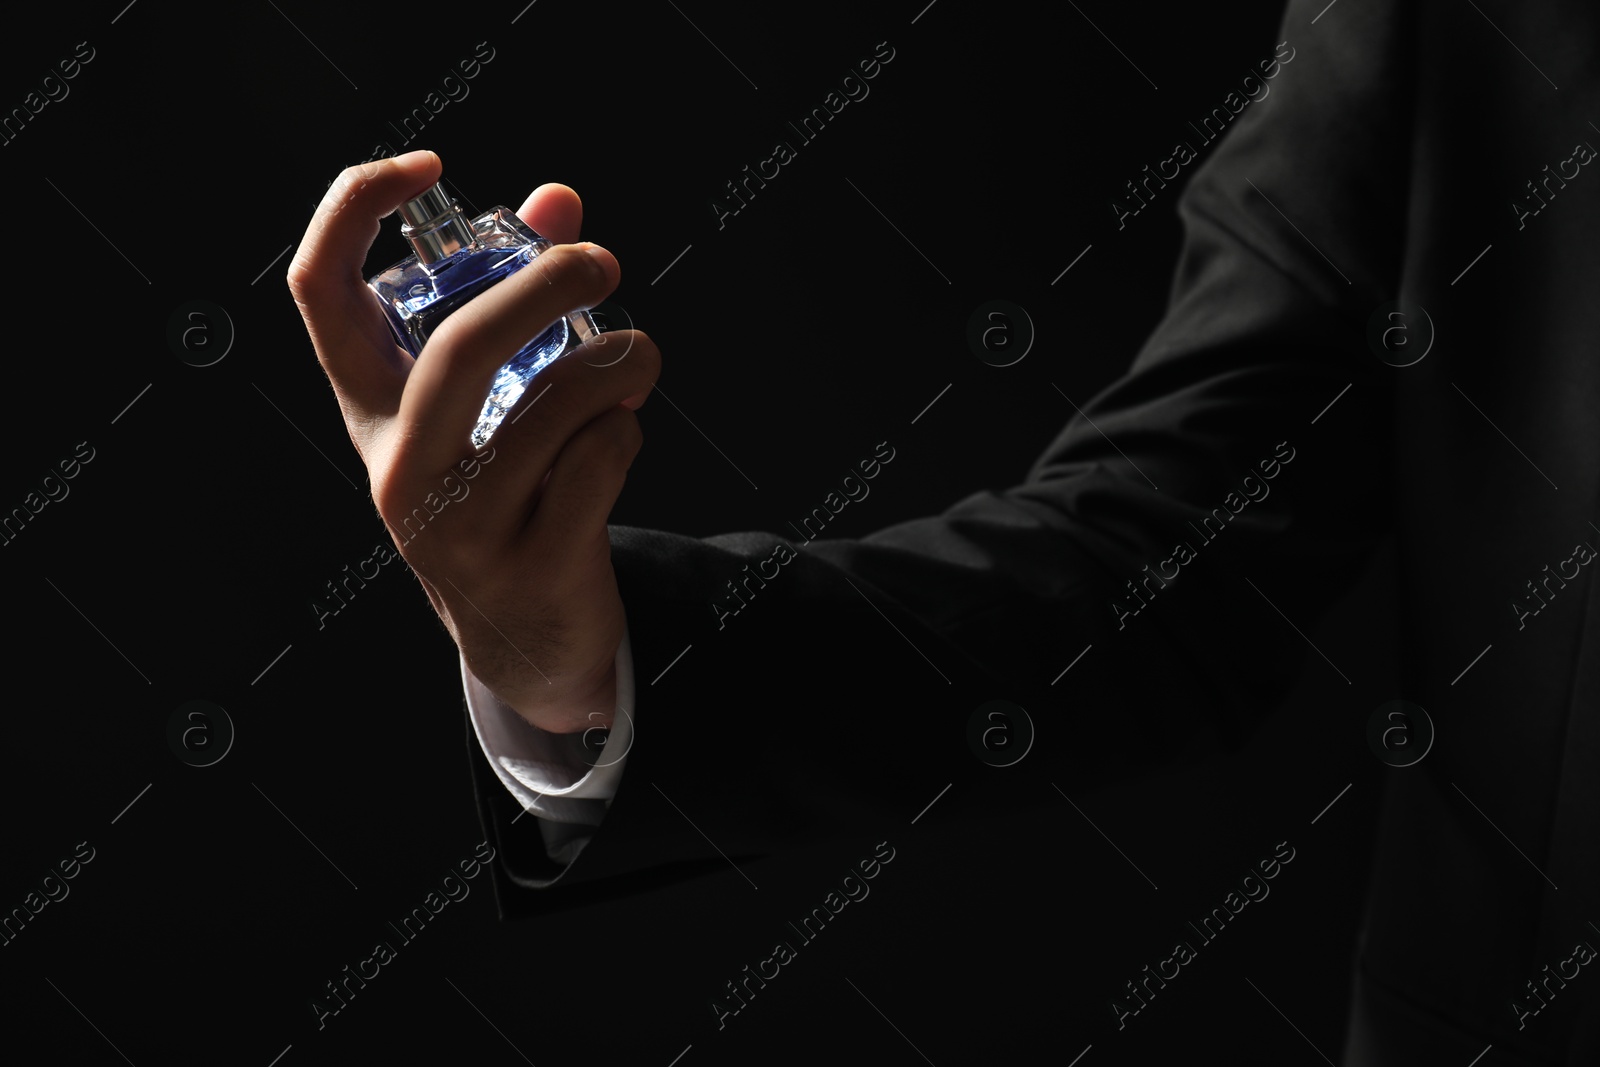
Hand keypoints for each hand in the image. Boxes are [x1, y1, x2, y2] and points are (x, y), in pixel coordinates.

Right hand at [286, 150, 658, 732]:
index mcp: (370, 412)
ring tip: (637, 361)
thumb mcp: (490, 405)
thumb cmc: (507, 493)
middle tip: (602, 262)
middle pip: (456, 350)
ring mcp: (458, 527)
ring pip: (551, 408)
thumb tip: (561, 202)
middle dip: (541, 287)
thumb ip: (520, 298)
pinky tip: (618, 442)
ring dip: (618, 367)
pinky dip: (626, 432)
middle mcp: (398, 469)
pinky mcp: (529, 567)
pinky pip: (597, 463)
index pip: (320, 293)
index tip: (428, 167)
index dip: (352, 209)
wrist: (526, 640)